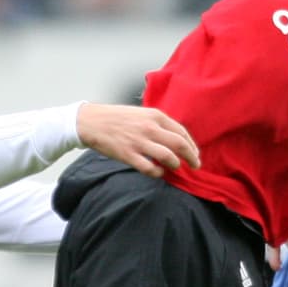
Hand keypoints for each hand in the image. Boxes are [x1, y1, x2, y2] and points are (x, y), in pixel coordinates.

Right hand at [76, 103, 199, 178]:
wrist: (91, 122)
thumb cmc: (117, 118)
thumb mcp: (141, 114)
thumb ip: (158, 124)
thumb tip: (175, 138)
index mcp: (155, 116)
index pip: (182, 132)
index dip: (192, 146)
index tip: (195, 154)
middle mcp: (150, 128)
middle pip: (180, 145)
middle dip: (192, 157)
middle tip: (196, 165)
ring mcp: (139, 142)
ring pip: (168, 157)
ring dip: (176, 165)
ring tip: (175, 167)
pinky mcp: (128, 155)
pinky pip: (150, 168)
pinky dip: (158, 173)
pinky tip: (159, 172)